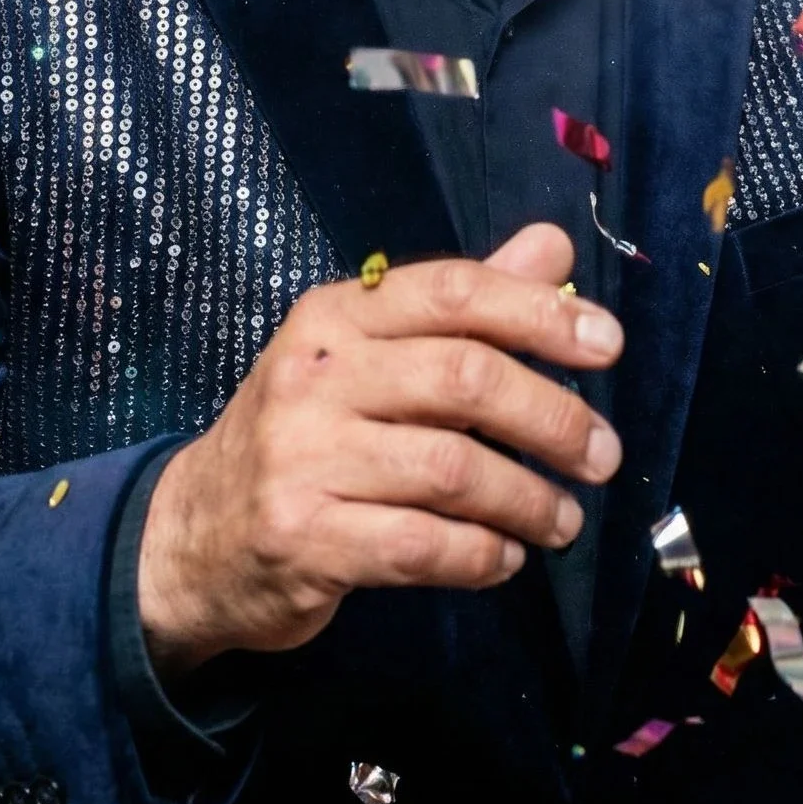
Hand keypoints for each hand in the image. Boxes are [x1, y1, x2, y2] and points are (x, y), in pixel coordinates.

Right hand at [136, 223, 624, 677]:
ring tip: (563, 520)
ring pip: (452, 469)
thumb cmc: (307, 436)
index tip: (608, 345)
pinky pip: (422, 546)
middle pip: (465, 379)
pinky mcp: (304, 538)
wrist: (194, 537)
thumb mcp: (369, 356)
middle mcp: (315, 375)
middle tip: (603, 456)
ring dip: (529, 499)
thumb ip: (463, 305)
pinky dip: (481, 554)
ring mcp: (303, 457)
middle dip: (554, 418)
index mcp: (336, 316)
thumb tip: (554, 247)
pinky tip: (504, 557)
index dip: (540, 315)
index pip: (454, 292)